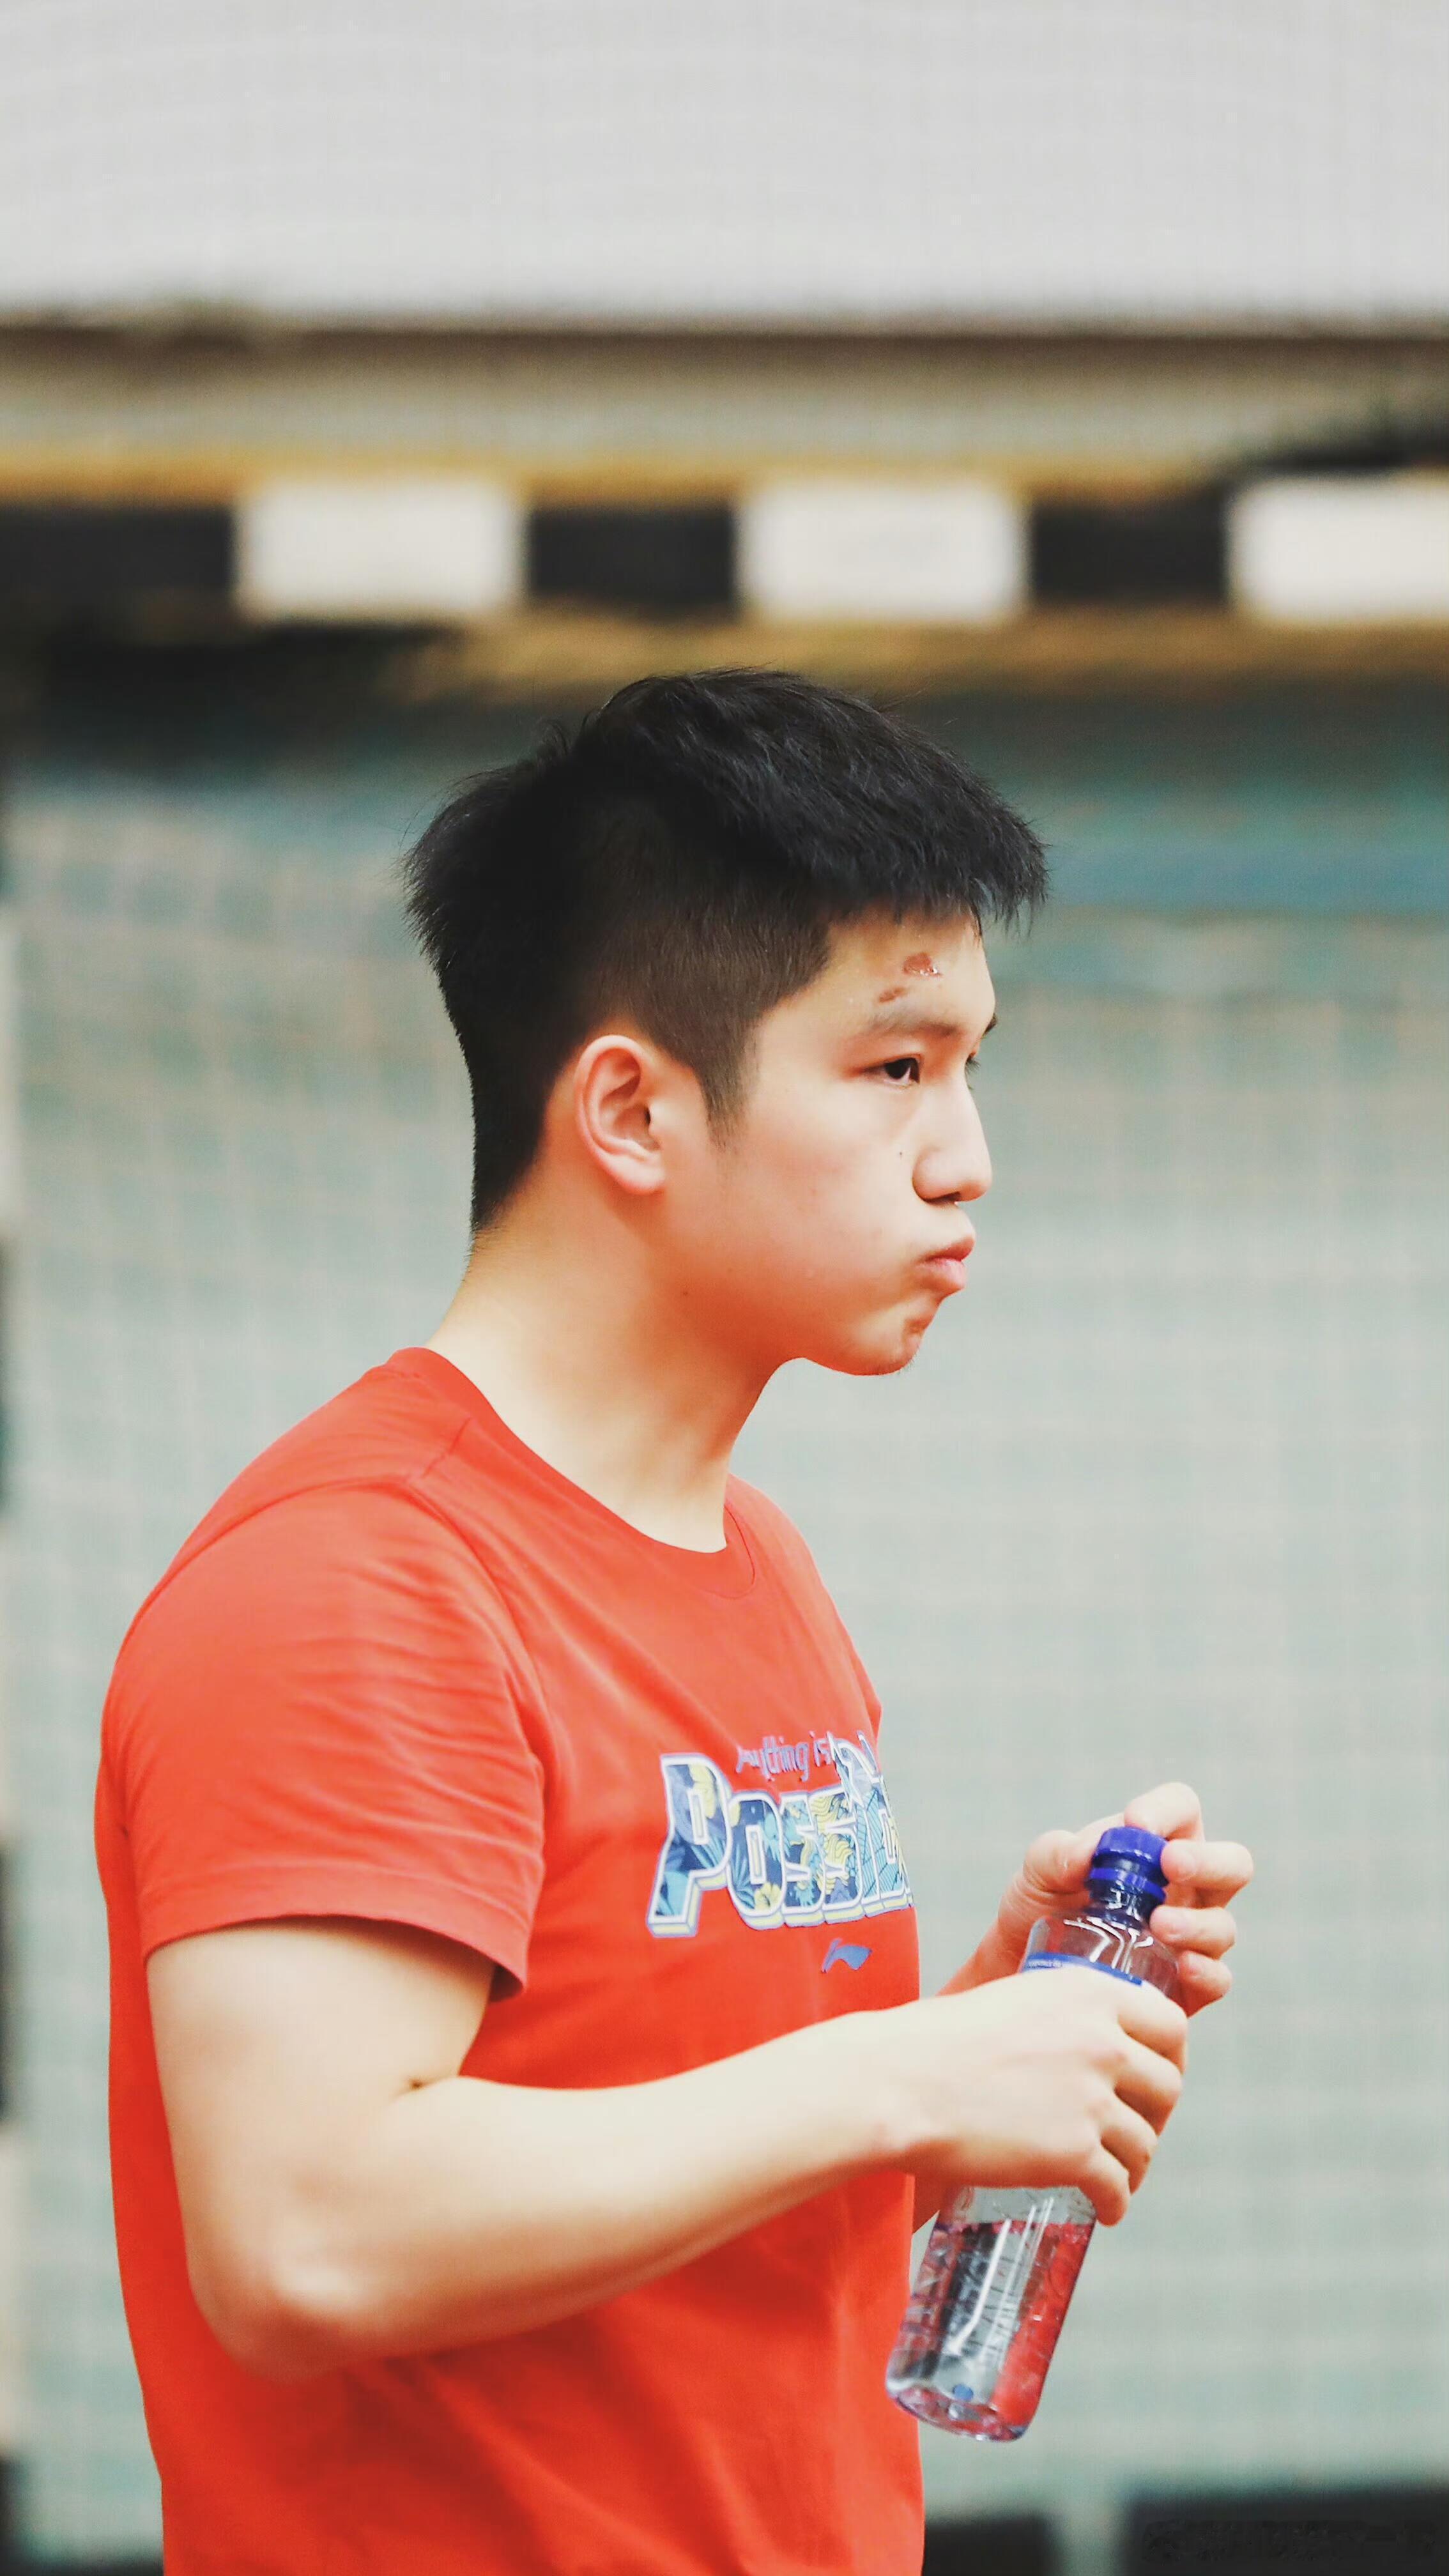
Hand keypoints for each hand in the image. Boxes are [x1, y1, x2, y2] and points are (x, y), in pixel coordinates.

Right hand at [885, 1963, 1186, 2226]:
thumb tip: (1092, 2043)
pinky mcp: (1074, 2153)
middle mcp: (1103, 2042)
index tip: (1153, 2075)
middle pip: (1168, 2086)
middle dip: (1155, 2113)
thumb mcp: (1016, 2000)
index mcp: (1090, 1993)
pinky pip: (1117, 2187)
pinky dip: (1114, 2203)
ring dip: (1134, 2163)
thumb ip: (1065, 2016)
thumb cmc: (940, 2040)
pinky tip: (1103, 2207)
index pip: (1171, 2024)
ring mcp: (1091, 2100)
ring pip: (1145, 2142)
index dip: (1170, 2056)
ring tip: (1116, 2174)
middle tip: (1134, 2128)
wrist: (900, 2083)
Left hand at [968, 1780, 1251, 2016]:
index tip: (1137, 1822)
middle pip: (1232, 1864)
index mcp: (1156, 1845)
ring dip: (1196, 1922)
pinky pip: (1218, 1979)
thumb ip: (1057, 1852)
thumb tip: (1087, 1853)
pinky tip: (1181, 1966)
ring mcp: (1192, 1938)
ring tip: (1158, 1925)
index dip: (1167, 1810)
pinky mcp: (1187, 1986)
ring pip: (1223, 1925)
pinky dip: (1206, 1971)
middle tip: (1170, 1864)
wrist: (1028, 1971)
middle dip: (1208, 1861)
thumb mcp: (1038, 1872)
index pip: (1182, 1809)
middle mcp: (1186, 1889)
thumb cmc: (1041, 1907)